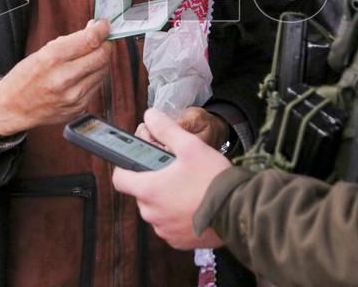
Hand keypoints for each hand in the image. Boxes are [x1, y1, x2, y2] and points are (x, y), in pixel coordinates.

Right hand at [0, 19, 112, 134]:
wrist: (13, 107)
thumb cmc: (26, 76)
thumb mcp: (42, 52)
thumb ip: (71, 41)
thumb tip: (95, 30)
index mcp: (53, 58)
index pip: (91, 40)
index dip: (102, 29)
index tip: (104, 24)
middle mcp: (64, 78)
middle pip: (102, 56)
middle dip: (105, 44)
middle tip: (102, 39)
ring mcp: (73, 96)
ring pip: (103, 71)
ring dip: (101, 60)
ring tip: (89, 57)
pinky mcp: (79, 107)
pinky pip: (97, 86)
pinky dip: (95, 76)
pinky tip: (84, 73)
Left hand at [113, 108, 231, 249]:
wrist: (237, 211)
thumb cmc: (213, 179)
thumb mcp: (190, 146)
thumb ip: (166, 130)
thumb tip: (150, 116)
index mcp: (149, 190)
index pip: (120, 179)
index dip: (125, 169)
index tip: (135, 164)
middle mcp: (152, 213)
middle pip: (142, 194)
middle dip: (154, 183)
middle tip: (174, 173)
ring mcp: (164, 230)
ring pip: (157, 211)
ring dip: (166, 201)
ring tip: (188, 190)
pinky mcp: (178, 241)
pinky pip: (170, 226)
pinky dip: (177, 217)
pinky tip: (194, 207)